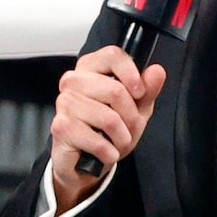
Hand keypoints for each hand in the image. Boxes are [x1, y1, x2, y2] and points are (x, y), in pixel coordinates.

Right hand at [47, 46, 168, 209]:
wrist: (86, 161)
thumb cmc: (108, 131)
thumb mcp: (136, 109)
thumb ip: (148, 90)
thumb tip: (156, 71)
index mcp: (91, 70)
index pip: (112, 56)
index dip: (131, 73)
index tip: (139, 92)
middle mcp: (73, 82)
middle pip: (114, 90)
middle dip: (130, 116)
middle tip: (128, 127)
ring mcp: (64, 103)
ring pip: (108, 118)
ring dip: (121, 137)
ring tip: (116, 141)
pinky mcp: (60, 126)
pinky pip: (96, 139)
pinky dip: (108, 151)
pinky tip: (105, 152)